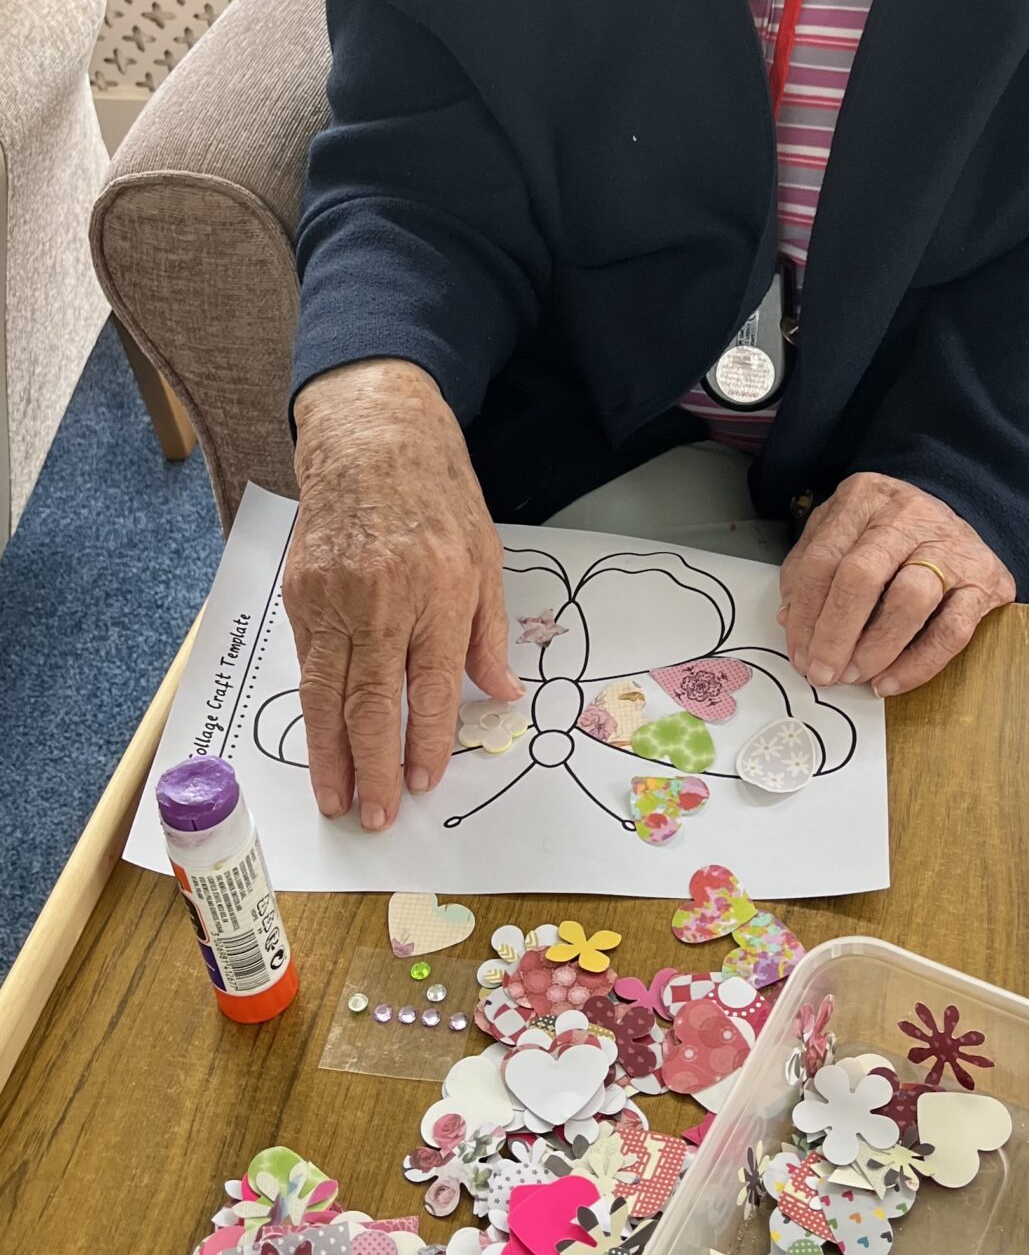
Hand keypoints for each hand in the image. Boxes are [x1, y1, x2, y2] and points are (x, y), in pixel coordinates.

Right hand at [284, 359, 521, 829]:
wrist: (371, 438)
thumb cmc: (438, 495)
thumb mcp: (487, 555)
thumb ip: (489, 632)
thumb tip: (501, 695)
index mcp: (442, 589)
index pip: (431, 684)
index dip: (424, 740)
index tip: (421, 783)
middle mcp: (385, 597)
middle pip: (372, 700)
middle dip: (372, 766)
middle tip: (373, 815)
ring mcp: (334, 594)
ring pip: (326, 691)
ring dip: (329, 753)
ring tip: (335, 798)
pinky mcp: (301, 591)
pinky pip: (306, 661)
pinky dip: (310, 708)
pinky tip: (317, 742)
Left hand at [778, 471, 1014, 696]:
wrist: (957, 518)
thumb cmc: (887, 534)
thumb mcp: (840, 532)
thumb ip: (809, 569)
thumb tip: (789, 620)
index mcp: (864, 498)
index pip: (823, 559)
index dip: (805, 613)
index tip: (798, 653)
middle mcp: (908, 515)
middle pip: (862, 576)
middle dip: (835, 634)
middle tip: (821, 673)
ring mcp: (951, 546)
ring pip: (909, 600)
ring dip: (874, 648)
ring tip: (853, 676)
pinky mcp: (985, 580)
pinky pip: (951, 632)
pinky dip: (918, 664)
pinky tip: (889, 682)